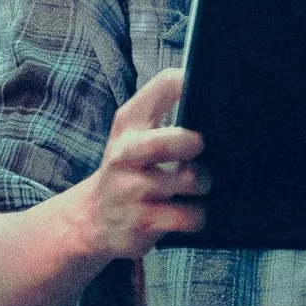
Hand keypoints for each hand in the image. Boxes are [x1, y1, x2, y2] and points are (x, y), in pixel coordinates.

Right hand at [70, 68, 208, 260]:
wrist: (92, 219)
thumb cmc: (128, 170)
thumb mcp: (134, 134)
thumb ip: (163, 112)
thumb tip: (213, 96)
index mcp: (129, 122)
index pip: (164, 85)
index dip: (193, 84)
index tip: (208, 90)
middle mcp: (126, 153)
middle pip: (167, 140)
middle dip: (191, 142)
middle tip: (199, 147)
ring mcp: (132, 189)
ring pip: (187, 180)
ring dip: (203, 183)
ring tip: (199, 184)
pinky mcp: (143, 222)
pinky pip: (188, 216)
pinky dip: (198, 215)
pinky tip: (190, 211)